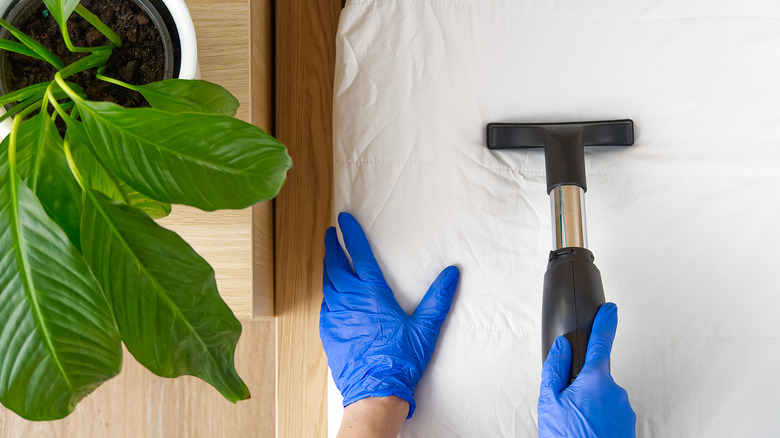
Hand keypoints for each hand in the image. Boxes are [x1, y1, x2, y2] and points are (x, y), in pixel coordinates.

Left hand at [320, 212, 459, 418]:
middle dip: (333, 246)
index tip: (344, 219)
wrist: (375, 392)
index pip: (359, 255)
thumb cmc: (400, 360)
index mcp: (372, 294)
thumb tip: (452, 273)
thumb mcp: (425, 328)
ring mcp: (335, 316)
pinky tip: (332, 294)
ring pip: (328, 284)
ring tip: (330, 259)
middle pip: (336, 265)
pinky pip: (325, 305)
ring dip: (328, 267)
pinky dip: (328, 293)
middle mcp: (349, 300)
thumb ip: (438, 298)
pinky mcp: (328, 332)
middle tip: (332, 235)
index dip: (352, 234)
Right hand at [538, 303, 635, 437]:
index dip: (606, 322)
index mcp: (596, 380)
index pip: (601, 342)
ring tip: (576, 427)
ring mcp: (625, 412)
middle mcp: (616, 392)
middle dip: (582, 388)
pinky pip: (611, 416)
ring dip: (590, 408)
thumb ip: (555, 369)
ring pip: (603, 399)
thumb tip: (563, 348)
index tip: (610, 309)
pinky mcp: (629, 428)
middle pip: (596, 379)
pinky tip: (587, 433)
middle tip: (567, 410)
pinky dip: (599, 422)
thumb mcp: (550, 402)